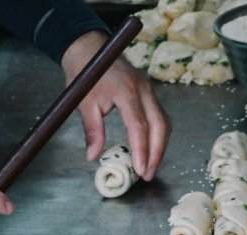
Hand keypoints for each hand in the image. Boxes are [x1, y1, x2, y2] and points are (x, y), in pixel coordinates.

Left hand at [61, 30, 170, 180]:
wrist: (90, 48)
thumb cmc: (84, 72)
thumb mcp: (83, 102)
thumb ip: (92, 130)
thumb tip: (93, 156)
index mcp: (126, 89)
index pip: (139, 125)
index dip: (141, 150)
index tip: (140, 169)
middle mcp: (143, 89)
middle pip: (160, 125)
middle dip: (156, 153)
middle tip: (147, 175)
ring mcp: (148, 90)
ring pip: (163, 122)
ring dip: (160, 147)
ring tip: (149, 167)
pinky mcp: (148, 93)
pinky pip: (160, 117)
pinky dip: (158, 136)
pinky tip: (150, 150)